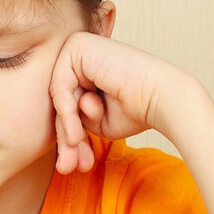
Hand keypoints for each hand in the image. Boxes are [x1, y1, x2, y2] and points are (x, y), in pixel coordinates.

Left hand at [49, 33, 172, 173]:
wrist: (161, 99)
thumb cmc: (135, 110)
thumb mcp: (94, 120)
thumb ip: (70, 119)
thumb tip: (52, 130)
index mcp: (83, 69)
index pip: (64, 105)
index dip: (68, 137)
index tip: (73, 164)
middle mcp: (78, 54)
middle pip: (59, 102)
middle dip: (65, 138)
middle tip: (67, 167)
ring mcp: (76, 46)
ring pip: (57, 98)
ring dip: (66, 129)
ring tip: (74, 152)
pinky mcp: (77, 45)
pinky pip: (60, 87)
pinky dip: (66, 114)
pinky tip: (76, 135)